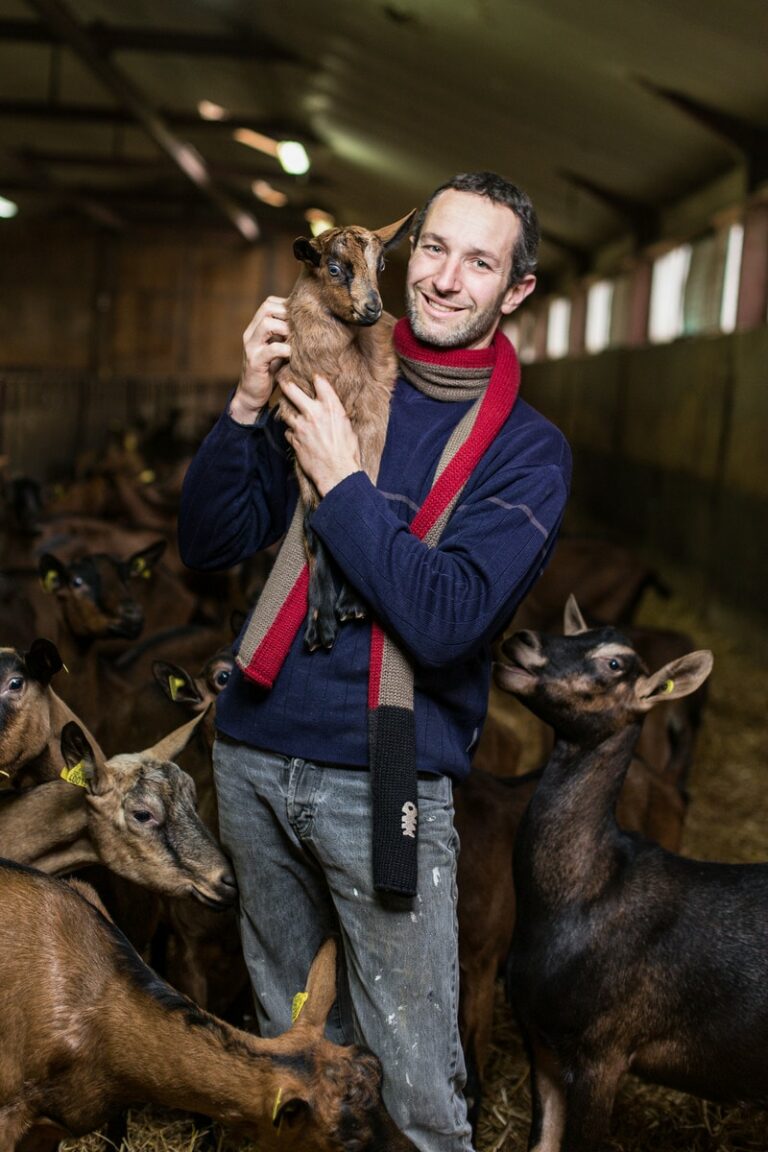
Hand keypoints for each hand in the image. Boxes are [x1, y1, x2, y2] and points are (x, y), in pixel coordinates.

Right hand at [229, 297, 289, 423]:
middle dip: (286, 315)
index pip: (269, 303)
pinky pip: (271, 349)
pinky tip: (292, 356)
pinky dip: (285, 350)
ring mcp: (251, 347)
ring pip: (267, 324)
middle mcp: (250, 334)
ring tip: (293, 341)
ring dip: (285, 329)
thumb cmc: (270, 371)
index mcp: (255, 328)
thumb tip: (308, 323)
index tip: (299, 318)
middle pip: (267, 308)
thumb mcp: (278, 349)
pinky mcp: (255, 362)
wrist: (253, 395)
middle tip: (298, 329)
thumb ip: (285, 336)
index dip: (285, 306)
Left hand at [280, 375, 361, 497]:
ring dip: (288, 412)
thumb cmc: (348, 452)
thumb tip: (333, 411)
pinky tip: (297, 436)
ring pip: (286, 412)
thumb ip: (337, 415)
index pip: (319, 382)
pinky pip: (288, 432)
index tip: (314, 378)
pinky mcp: (294, 439)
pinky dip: (291, 433)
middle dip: (287, 385)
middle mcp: (314, 413)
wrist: (338, 473)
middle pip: (293, 391)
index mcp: (331, 407)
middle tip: (284, 382)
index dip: (315, 379)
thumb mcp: (348, 428)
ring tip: (290, 413)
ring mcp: (301, 426)